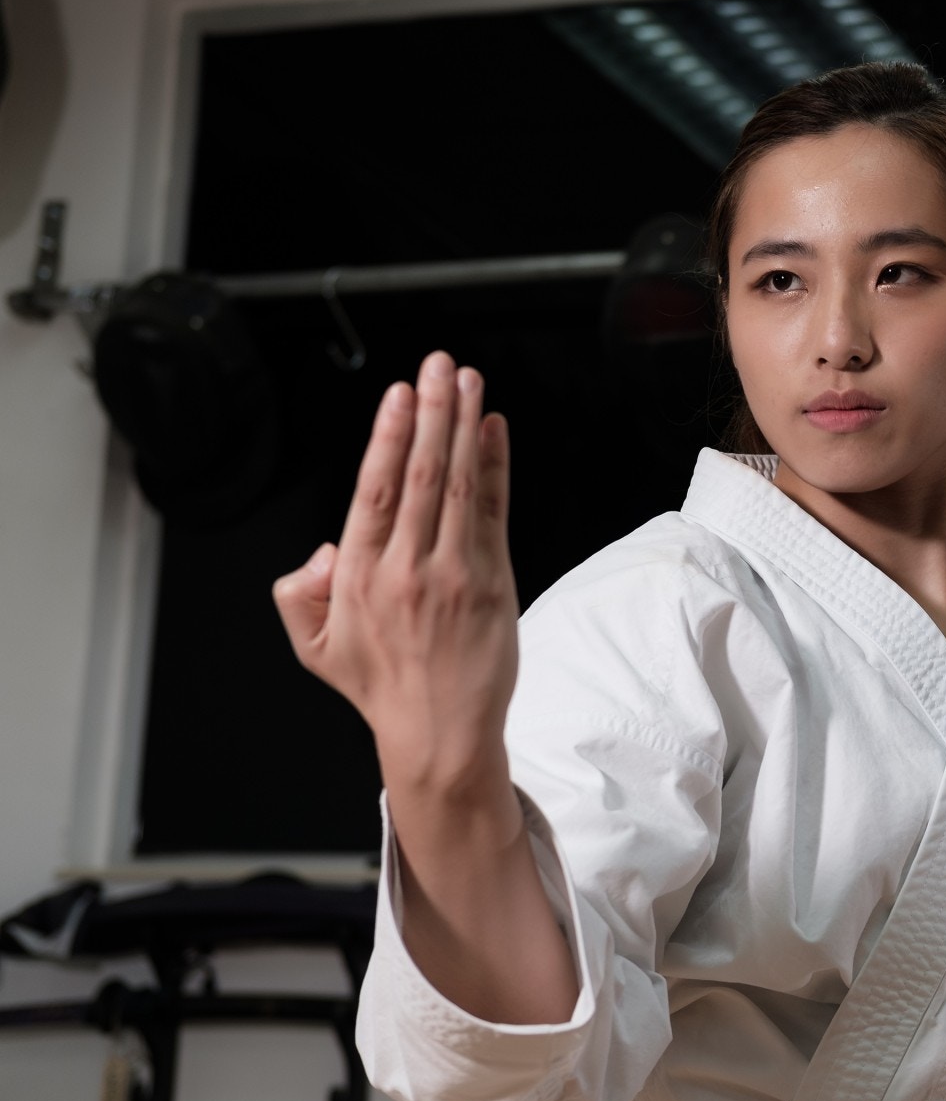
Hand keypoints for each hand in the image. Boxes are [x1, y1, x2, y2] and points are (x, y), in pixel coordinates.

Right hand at [272, 351, 518, 800]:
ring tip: (470, 382)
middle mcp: (405, 570)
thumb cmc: (380, 686)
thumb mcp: (313, 645)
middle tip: (439, 365)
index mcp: (358, 577)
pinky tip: (495, 432)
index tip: (399, 394)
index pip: (374, 491)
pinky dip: (494, 469)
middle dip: (431, 412)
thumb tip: (321, 549)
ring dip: (465, 427)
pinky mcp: (493, 585)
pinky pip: (492, 513)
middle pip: (420, 475)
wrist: (439, 734)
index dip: (388, 437)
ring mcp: (453, 576)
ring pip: (458, 486)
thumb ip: (296, 592)